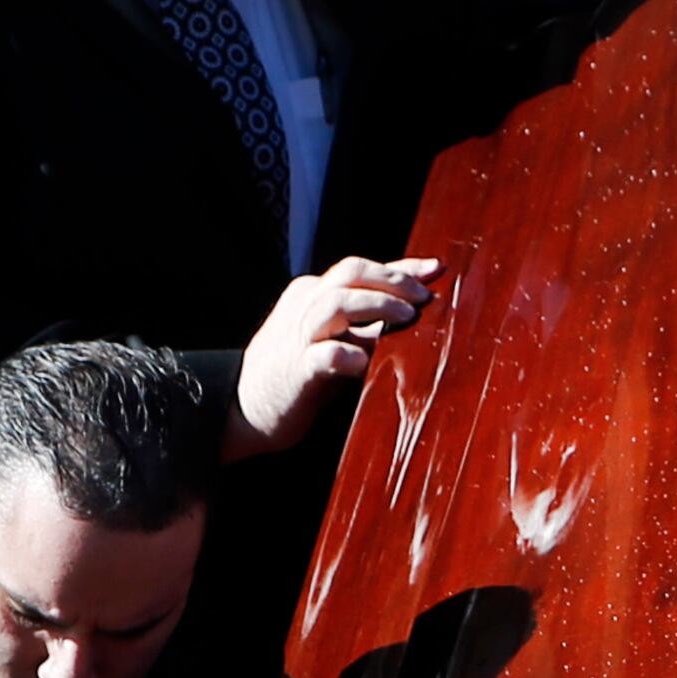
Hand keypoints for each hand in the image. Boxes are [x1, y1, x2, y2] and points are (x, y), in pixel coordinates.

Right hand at [230, 256, 439, 457]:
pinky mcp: (296, 371)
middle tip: (422, 297)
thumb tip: (412, 311)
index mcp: (311, 294)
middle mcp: (304, 308)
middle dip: (392, 280)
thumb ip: (362, 324)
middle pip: (349, 274)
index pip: (360, 270)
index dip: (401, 267)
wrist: (241, 410)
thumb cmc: (295, 374)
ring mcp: (298, 337)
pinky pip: (324, 356)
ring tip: (407, 317)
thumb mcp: (329, 339)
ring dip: (377, 307)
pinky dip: (349, 355)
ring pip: (337, 304)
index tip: (435, 269)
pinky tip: (367, 362)